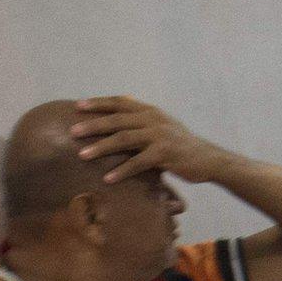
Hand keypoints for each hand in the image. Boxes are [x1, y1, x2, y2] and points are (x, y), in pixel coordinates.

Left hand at [70, 96, 236, 183]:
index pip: (120, 102)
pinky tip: (108, 178)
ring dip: (101, 147)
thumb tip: (124, 102)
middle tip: (72, 132)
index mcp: (151, 111)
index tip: (78, 106)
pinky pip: (138, 163)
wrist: (208, 159)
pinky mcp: (165, 154)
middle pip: (118, 120)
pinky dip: (121, 171)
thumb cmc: (181, 144)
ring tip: (82, 155)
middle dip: (93, 125)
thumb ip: (143, 116)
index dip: (99, 103)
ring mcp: (160, 136)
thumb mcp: (163, 124)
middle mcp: (154, 120)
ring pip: (124, 139)